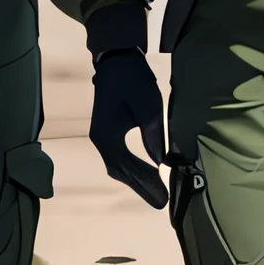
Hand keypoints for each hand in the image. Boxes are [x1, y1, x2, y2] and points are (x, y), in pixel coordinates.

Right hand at [89, 51, 167, 207]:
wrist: (116, 61)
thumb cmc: (133, 80)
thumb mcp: (149, 105)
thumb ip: (153, 134)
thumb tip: (159, 162)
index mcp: (107, 135)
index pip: (127, 166)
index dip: (145, 183)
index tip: (163, 197)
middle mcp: (100, 140)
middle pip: (120, 171)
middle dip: (142, 187)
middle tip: (162, 203)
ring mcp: (101, 137)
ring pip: (117, 167)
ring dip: (136, 181)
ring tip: (157, 195)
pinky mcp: (107, 133)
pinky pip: (118, 158)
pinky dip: (131, 170)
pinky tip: (145, 176)